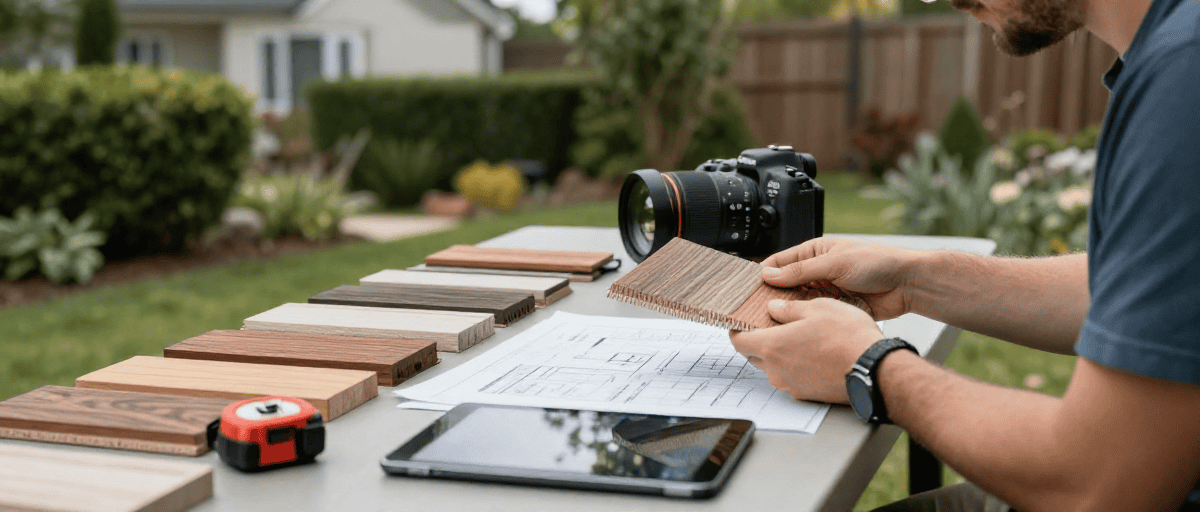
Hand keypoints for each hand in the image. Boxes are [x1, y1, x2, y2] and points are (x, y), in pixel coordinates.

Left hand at [730, 298, 882, 403]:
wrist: (874, 369)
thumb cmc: (848, 337)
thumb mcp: (818, 308)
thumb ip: (790, 309)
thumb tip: (774, 309)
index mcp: (773, 346)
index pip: (739, 342)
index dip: (736, 331)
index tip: (739, 323)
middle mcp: (776, 370)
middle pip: (755, 355)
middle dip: (759, 340)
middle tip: (771, 325)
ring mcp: (791, 385)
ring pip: (774, 367)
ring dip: (779, 354)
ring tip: (799, 337)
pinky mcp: (806, 394)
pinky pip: (792, 377)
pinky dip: (795, 365)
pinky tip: (813, 353)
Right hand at [761, 237, 921, 320]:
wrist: (907, 284)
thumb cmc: (878, 262)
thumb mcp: (834, 262)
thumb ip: (801, 270)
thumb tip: (769, 274)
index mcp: (814, 252)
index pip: (779, 263)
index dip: (763, 275)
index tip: (747, 289)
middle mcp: (817, 271)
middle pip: (785, 285)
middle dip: (772, 296)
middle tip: (754, 310)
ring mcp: (825, 291)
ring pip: (798, 303)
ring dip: (788, 311)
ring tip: (770, 322)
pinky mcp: (834, 309)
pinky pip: (814, 315)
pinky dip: (804, 321)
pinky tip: (793, 329)